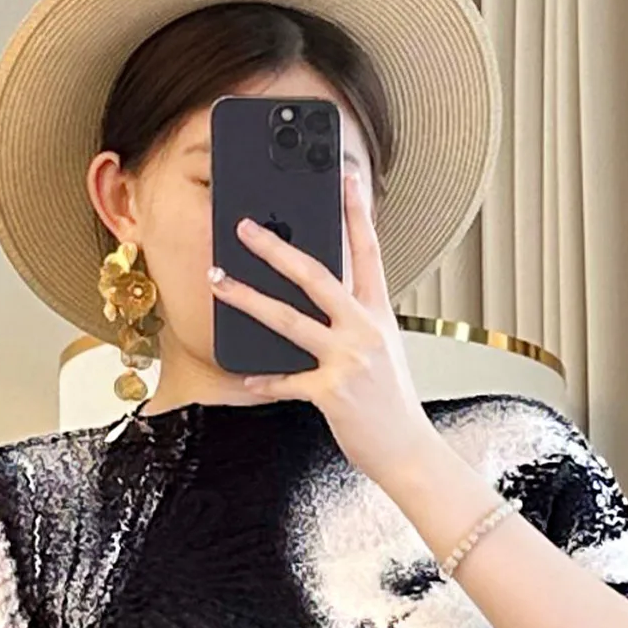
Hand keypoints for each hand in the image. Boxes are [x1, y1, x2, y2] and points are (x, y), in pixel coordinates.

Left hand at [207, 168, 434, 484]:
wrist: (409, 451)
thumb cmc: (391, 402)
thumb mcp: (382, 350)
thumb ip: (355, 321)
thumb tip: (320, 300)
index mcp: (379, 314)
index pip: (368, 252)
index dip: (357, 212)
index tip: (346, 177)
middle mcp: (364, 330)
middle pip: (316, 276)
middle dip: (275, 248)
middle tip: (244, 227)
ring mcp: (348, 360)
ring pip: (289, 320)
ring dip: (249, 299)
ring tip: (219, 282)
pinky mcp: (332, 393)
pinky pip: (287, 381)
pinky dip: (265, 380)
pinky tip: (245, 378)